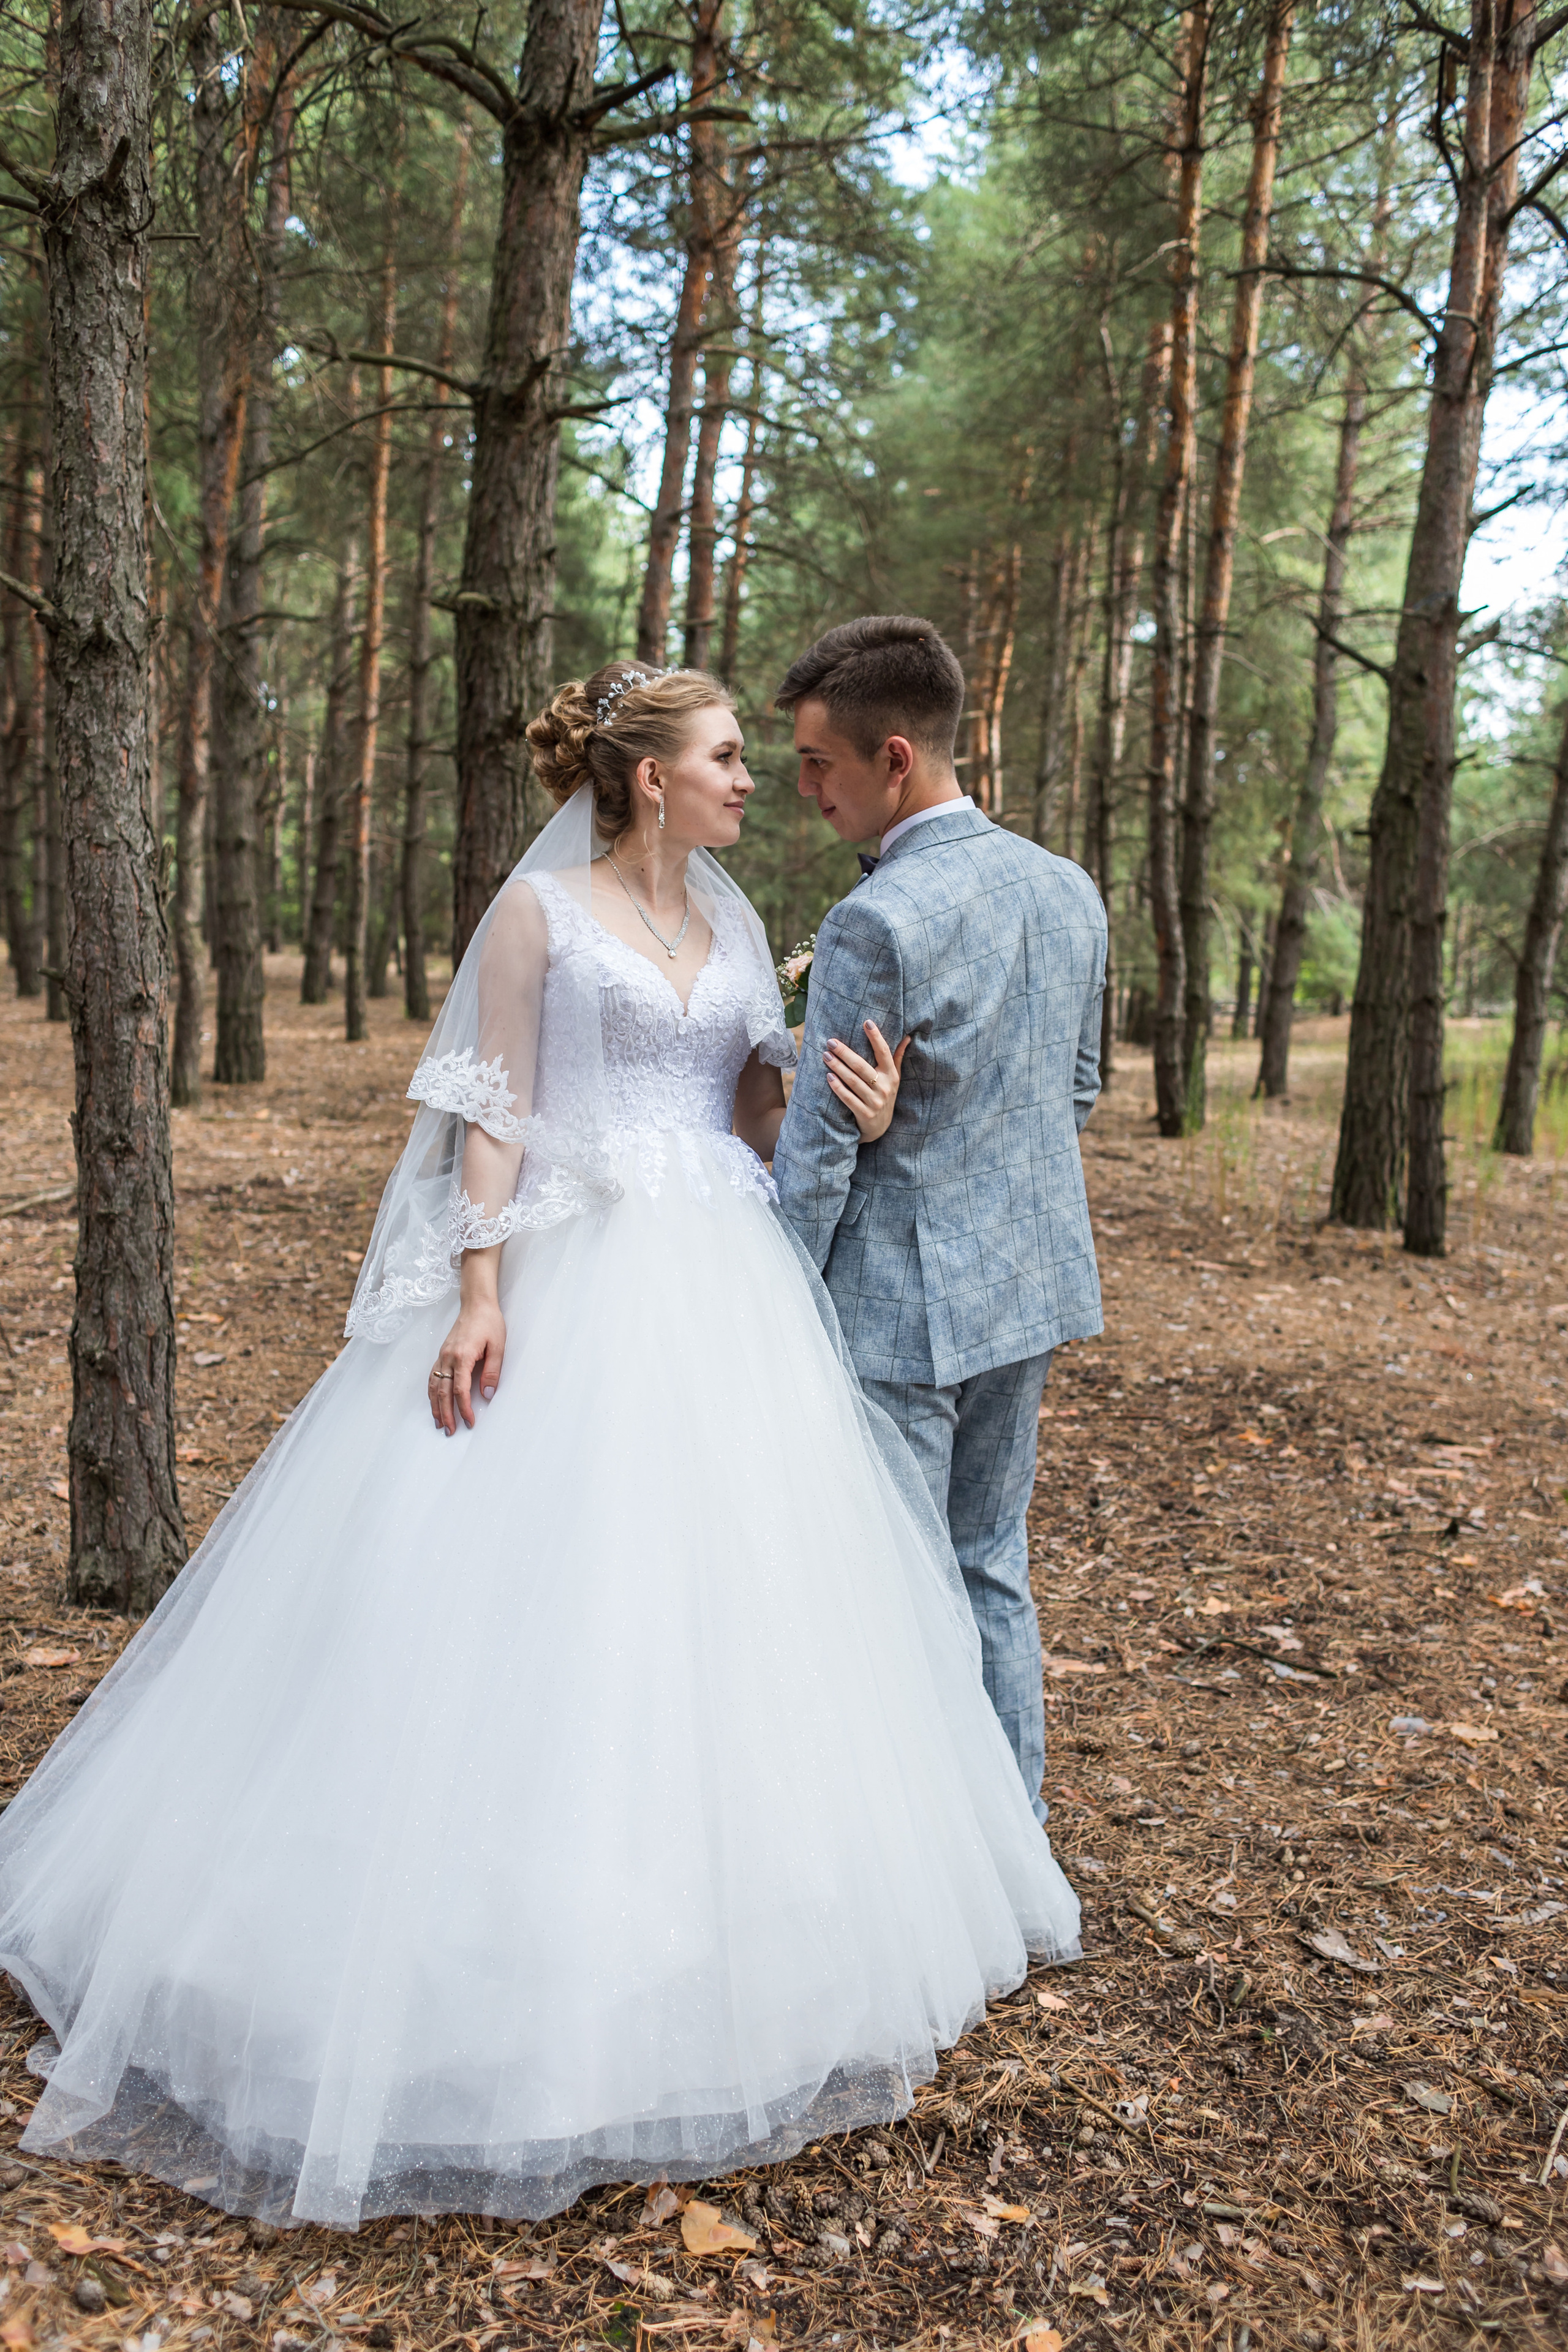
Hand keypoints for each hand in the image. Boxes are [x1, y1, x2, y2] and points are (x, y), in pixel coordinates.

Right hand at [428, 1296, 505, 1433]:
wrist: (476, 1304)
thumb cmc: (489, 1323)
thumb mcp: (498, 1346)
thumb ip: (493, 1371)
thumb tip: (488, 1394)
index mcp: (463, 1356)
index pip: (461, 1390)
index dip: (464, 1408)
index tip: (469, 1422)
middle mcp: (448, 1358)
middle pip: (443, 1392)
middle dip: (446, 1414)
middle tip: (450, 1431)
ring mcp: (442, 1356)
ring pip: (434, 1386)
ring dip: (436, 1406)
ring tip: (439, 1423)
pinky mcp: (442, 1354)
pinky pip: (433, 1377)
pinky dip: (432, 1393)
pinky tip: (434, 1403)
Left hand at [825, 1020, 909, 1142]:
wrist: (879, 1129)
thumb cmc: (884, 1097)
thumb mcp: (894, 1079)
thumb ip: (897, 1058)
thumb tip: (907, 1037)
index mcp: (892, 1076)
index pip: (884, 1053)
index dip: (876, 1037)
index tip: (867, 1022)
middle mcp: (885, 1088)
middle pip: (862, 1066)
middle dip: (845, 1053)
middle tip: (830, 1042)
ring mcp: (875, 1102)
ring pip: (853, 1081)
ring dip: (838, 1067)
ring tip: (825, 1056)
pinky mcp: (865, 1114)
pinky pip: (848, 1098)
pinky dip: (838, 1088)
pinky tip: (828, 1077)